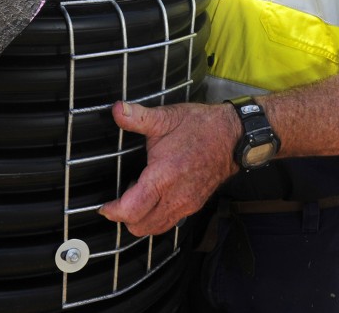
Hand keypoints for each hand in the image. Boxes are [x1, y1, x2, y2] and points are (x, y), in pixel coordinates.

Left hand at [99, 101, 238, 236]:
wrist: (234, 135)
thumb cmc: (201, 126)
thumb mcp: (167, 117)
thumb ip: (138, 117)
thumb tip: (117, 110)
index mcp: (164, 176)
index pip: (131, 210)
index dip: (112, 211)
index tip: (104, 204)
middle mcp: (176, 196)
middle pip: (140, 227)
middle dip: (124, 217)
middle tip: (121, 197)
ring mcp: (187, 204)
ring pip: (155, 228)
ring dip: (141, 219)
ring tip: (139, 196)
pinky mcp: (195, 205)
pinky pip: (170, 222)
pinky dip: (157, 217)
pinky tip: (157, 195)